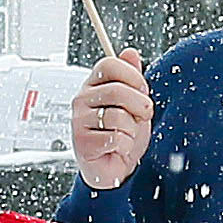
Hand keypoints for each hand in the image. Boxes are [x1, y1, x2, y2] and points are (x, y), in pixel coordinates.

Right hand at [66, 48, 154, 190]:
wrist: (113, 169)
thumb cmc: (122, 135)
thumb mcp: (133, 104)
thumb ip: (131, 79)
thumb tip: (130, 52)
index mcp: (94, 85)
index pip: (109, 64)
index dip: (133, 76)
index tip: (142, 90)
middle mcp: (82, 100)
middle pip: (117, 89)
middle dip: (140, 105)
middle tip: (142, 116)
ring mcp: (79, 121)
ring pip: (118, 116)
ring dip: (132, 131)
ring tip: (125, 137)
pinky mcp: (82, 142)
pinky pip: (116, 138)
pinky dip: (124, 146)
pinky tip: (117, 149)